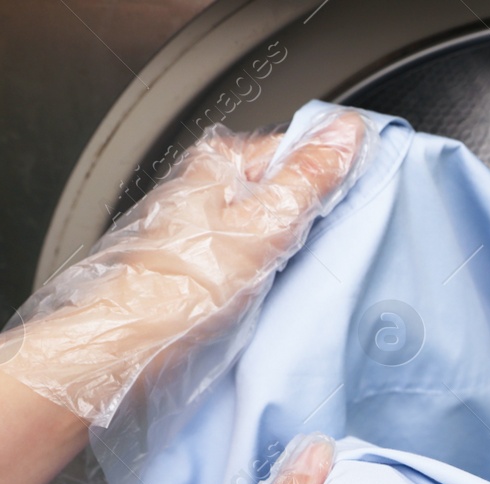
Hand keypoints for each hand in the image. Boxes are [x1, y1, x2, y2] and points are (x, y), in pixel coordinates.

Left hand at [0, 110, 367, 426]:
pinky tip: (279, 288)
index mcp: (221, 162)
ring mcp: (211, 226)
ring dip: (297, 247)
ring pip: (277, 224)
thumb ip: (308, 176)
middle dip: (315, 214)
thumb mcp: (263, 225)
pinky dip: (277, 269)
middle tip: (326, 243)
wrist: (134, 345)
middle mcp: (212, 187)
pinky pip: (262, 255)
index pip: (299, 146)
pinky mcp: (211, 263)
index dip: (332, 173)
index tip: (354, 200)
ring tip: (298, 270)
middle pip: (288, 187)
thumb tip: (347, 132)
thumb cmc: (180, 290)